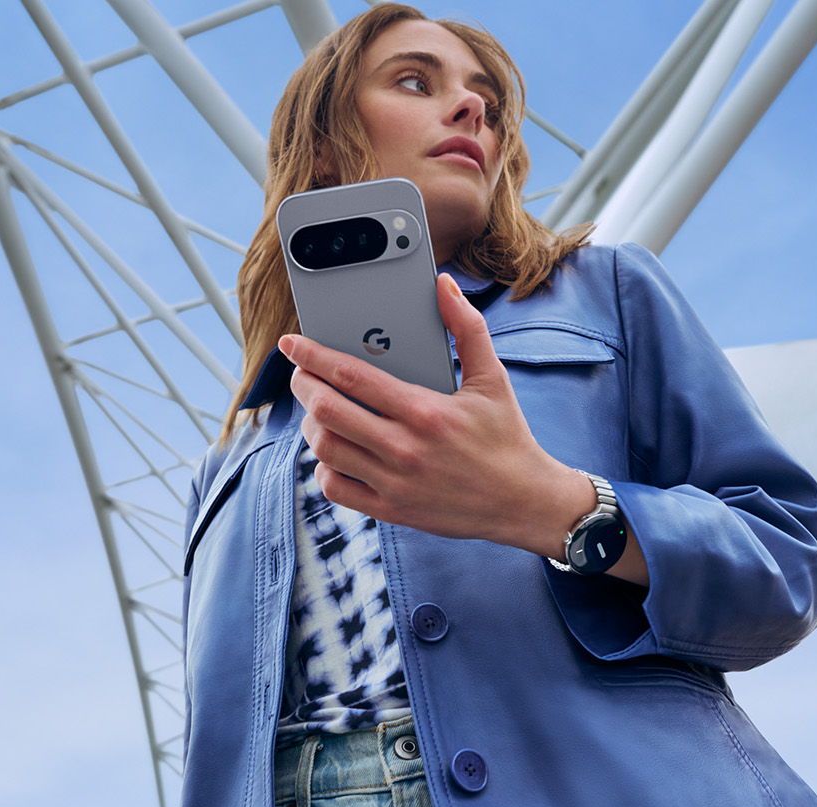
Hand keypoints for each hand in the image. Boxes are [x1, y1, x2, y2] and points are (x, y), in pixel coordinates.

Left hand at [279, 273, 587, 555]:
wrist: (524, 502)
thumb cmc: (507, 437)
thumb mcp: (493, 378)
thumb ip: (467, 327)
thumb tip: (444, 285)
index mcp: (425, 411)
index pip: (351, 376)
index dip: (313, 355)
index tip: (292, 344)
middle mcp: (405, 449)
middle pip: (328, 411)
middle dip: (303, 386)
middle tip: (300, 374)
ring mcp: (395, 483)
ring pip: (326, 449)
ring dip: (311, 424)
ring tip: (317, 410)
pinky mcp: (392, 510)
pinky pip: (336, 488)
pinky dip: (324, 467)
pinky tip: (334, 451)